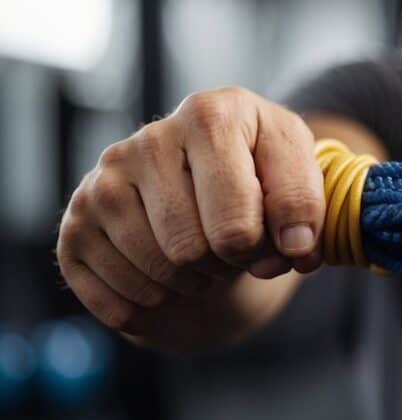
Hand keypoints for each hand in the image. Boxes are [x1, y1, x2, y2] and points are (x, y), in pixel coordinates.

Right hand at [56, 86, 324, 336]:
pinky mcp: (76, 220)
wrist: (212, 188)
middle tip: (234, 250)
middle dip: (225, 265)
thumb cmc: (261, 181)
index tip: (278, 242)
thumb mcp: (300, 177)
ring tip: (204, 259)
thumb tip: (292, 248)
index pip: (236, 218)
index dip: (264, 248)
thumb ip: (308, 209)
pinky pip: (116, 294)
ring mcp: (104, 177)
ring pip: (154, 271)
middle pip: (191, 248)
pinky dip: (151, 304)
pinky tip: (165, 279)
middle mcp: (149, 139)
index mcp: (210, 115)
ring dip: (191, 284)